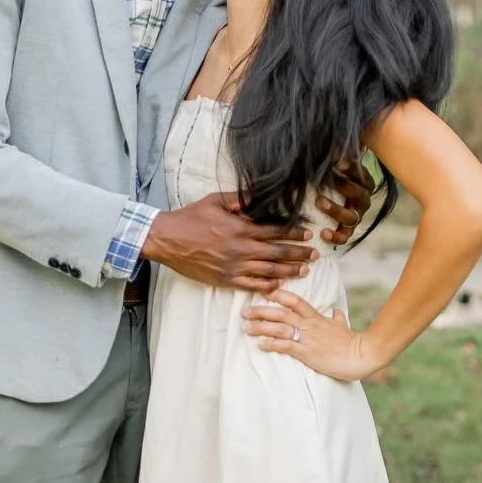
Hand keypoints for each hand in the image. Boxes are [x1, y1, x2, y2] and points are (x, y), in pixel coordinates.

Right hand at [143, 192, 315, 292]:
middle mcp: (240, 249)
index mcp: (240, 228)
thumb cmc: (190, 217)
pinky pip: (251, 285)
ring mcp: (233, 266)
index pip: (275, 231)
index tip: (308, 234)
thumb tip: (258, 196)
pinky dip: (267, 286)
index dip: (294, 233)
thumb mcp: (215, 200)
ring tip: (304, 271)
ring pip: (269, 271)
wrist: (167, 239)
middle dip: (298, 254)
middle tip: (314, 255)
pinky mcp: (224, 279)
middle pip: (277, 252)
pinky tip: (279, 286)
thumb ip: (239, 199)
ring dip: (289, 271)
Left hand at [242, 288, 383, 382]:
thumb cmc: (353, 343)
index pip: (295, 300)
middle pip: (281, 313)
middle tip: (244, 312)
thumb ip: (338, 319)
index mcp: (317, 317)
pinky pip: (286, 346)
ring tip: (246, 328)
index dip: (279, 294)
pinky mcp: (307, 353)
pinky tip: (260, 344)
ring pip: (279, 328)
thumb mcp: (344, 327)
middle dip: (261, 311)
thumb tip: (336, 312)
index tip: (264, 291)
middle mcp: (309, 325)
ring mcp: (308, 338)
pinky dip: (271, 344)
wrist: (362, 355)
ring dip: (261, 327)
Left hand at [316, 159, 374, 246]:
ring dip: (336, 210)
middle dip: (343, 187)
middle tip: (325, 179)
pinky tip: (323, 232)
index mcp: (364, 183)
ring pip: (351, 217)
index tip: (338, 161)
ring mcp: (356, 217)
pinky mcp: (346, 231)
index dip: (351, 169)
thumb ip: (335, 155)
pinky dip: (335, 237)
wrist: (325, 199)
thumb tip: (331, 145)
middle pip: (359, 195)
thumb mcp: (333, 165)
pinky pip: (345, 237)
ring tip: (320, 202)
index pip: (361, 175)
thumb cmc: (330, 176)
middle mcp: (363, 201)